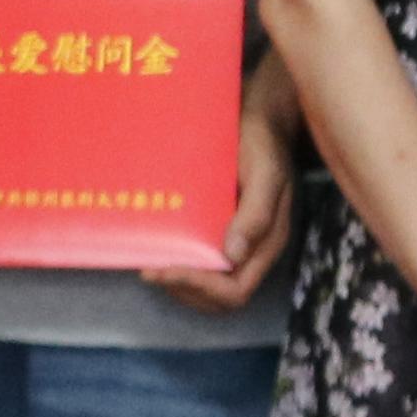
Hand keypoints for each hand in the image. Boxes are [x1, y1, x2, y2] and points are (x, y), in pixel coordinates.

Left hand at [152, 81, 305, 315]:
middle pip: (220, 299)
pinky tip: (157, 250)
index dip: (201, 288)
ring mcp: (235, 244)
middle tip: (149, 270)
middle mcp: (252, 251)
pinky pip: (200, 264)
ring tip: (149, 265)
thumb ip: (256, 213)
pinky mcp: (219, 231)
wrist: (259, 117)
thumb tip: (233, 256)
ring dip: (178, 285)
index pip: (235, 290)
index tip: (167, 270)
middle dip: (184, 290)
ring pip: (208, 289)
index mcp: (267, 243)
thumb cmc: (262, 142)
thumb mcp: (266, 172)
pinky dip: (178, 267)